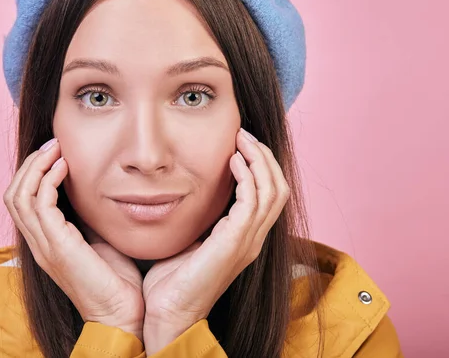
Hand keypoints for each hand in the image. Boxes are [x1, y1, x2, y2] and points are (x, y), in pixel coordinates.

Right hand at [3, 138, 144, 339]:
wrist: (121, 314)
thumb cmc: (115, 280)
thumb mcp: (97, 241)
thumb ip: (87, 219)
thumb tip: (94, 192)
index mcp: (45, 241)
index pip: (22, 200)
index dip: (33, 173)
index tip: (56, 153)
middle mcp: (38, 243)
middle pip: (13, 194)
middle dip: (30, 164)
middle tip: (53, 145)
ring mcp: (44, 245)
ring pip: (18, 195)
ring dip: (36, 166)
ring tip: (56, 149)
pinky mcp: (56, 246)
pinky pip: (40, 204)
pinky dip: (48, 180)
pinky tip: (66, 167)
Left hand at [142, 128, 290, 353]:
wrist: (170, 313)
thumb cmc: (173, 281)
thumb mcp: (191, 240)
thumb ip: (200, 218)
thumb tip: (188, 190)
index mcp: (245, 237)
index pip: (269, 194)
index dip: (260, 166)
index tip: (241, 144)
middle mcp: (254, 238)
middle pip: (278, 188)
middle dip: (264, 156)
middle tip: (244, 135)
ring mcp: (249, 241)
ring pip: (273, 190)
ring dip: (259, 159)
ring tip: (242, 140)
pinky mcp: (237, 242)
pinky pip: (253, 200)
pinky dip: (247, 176)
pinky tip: (232, 161)